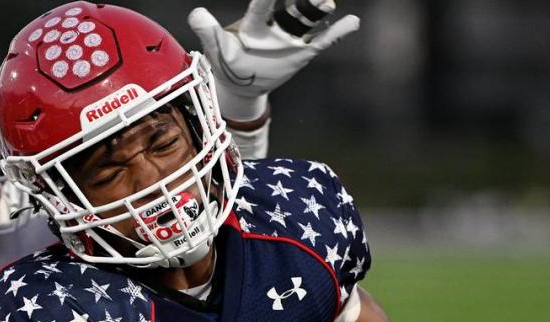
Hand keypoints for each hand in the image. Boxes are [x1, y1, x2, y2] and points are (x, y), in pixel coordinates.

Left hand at [188, 0, 359, 121]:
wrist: (240, 85)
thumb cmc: (225, 63)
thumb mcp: (215, 49)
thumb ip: (207, 32)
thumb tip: (196, 14)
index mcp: (254, 24)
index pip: (263, 5)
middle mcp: (276, 26)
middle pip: (293, 9)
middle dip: (304, 0)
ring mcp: (290, 38)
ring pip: (309, 21)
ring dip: (319, 11)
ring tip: (328, 3)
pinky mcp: (302, 52)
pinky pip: (322, 41)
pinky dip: (337, 33)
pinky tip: (353, 23)